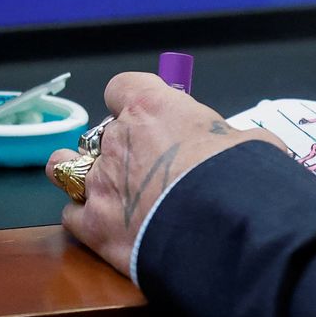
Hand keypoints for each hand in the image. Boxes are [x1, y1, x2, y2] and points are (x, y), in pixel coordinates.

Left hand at [46, 72, 285, 276]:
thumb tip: (239, 150)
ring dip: (79, 173)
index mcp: (153, 109)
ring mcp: (100, 183)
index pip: (123, 87)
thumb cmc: (242, 179)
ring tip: (103, 187)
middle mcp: (118, 140)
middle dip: (119, 147)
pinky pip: (72, 215)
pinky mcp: (95, 227)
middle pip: (100, 132)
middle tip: (147, 166)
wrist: (225, 230)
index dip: (133, 100)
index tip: (149, 114)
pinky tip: (106, 225)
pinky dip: (84, 218)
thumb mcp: (251, 144)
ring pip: (64, 166)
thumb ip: (229, 140)